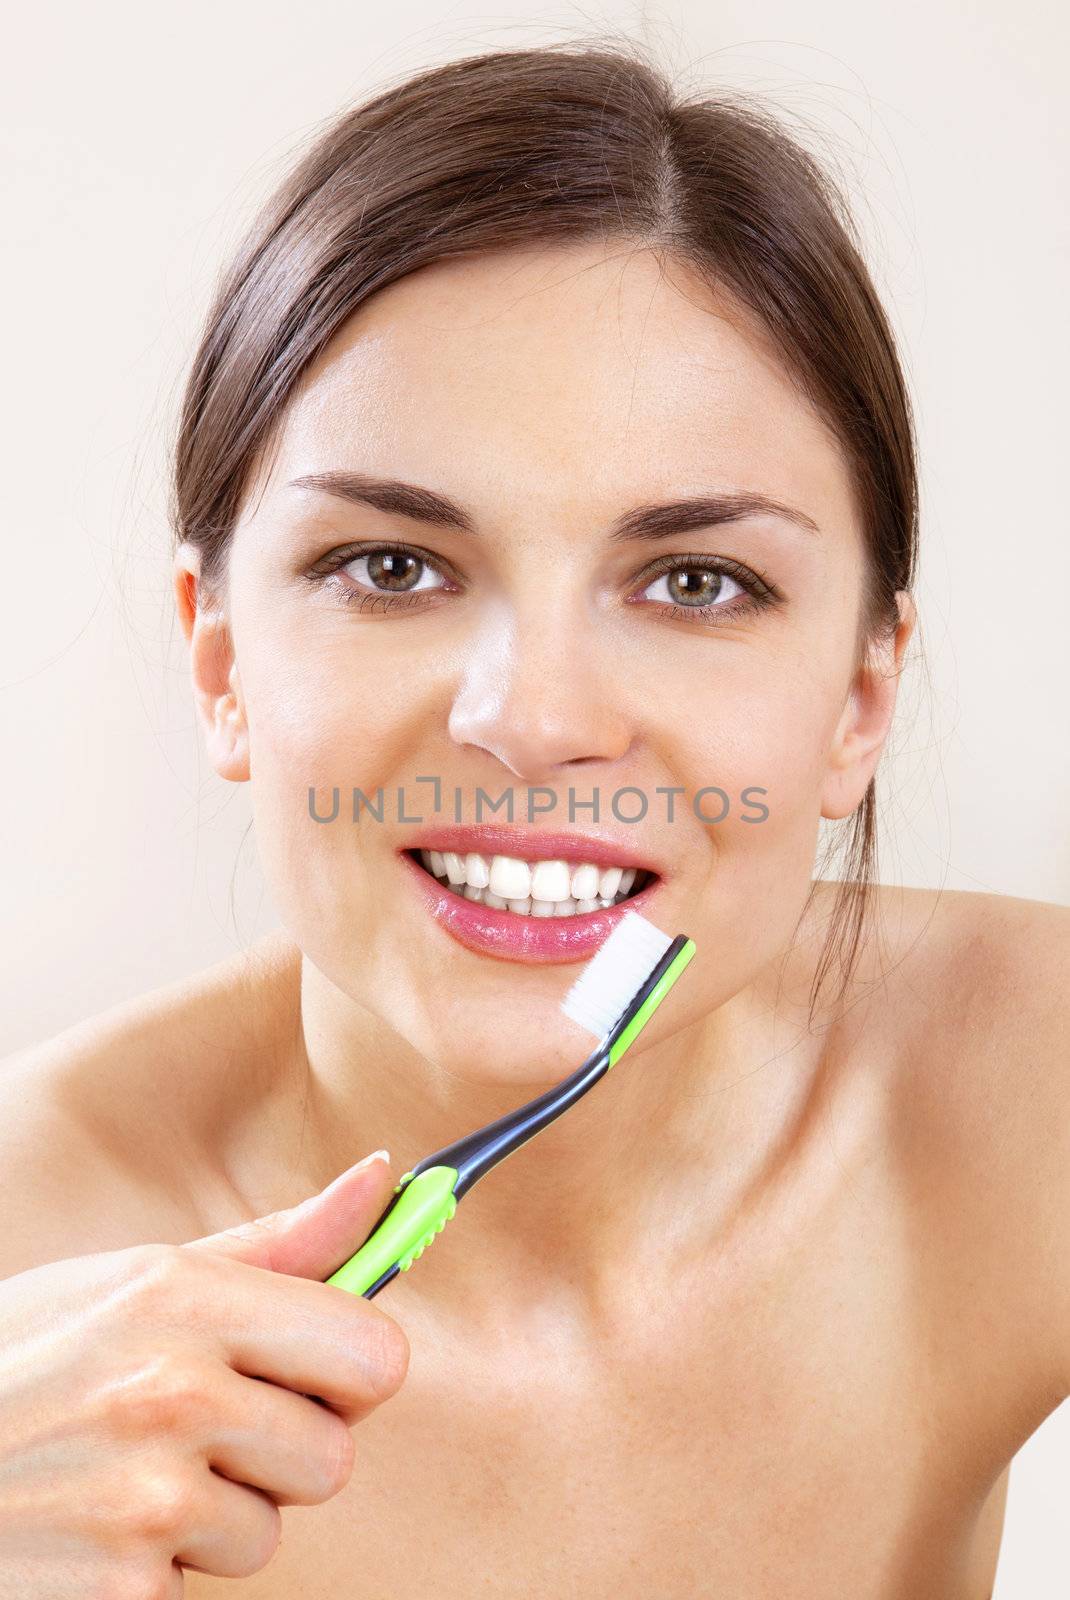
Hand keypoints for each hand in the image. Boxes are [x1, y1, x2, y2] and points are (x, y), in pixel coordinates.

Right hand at [0, 1150, 408, 1597]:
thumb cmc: (22, 1361)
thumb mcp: (132, 1281)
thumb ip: (275, 1248)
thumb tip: (384, 1182)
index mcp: (182, 1297)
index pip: (374, 1355)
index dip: (347, 1373)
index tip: (309, 1373)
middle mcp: (172, 1391)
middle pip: (333, 1457)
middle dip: (278, 1454)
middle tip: (195, 1431)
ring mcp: (145, 1499)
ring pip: (268, 1532)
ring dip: (214, 1518)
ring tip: (126, 1478)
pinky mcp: (122, 1593)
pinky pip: (202, 1588)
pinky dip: (158, 1573)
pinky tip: (94, 1531)